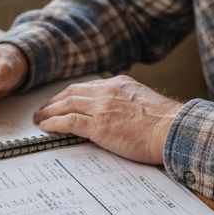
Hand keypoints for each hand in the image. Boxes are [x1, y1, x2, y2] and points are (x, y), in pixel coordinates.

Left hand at [33, 75, 181, 165]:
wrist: (174, 129)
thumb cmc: (165, 123)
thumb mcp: (143, 103)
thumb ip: (126, 103)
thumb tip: (117, 114)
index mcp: (119, 85)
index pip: (86, 87)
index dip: (69, 94)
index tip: (60, 101)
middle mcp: (108, 91)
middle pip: (72, 93)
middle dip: (54, 102)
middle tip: (43, 109)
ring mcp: (102, 108)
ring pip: (67, 105)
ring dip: (49, 112)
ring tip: (39, 119)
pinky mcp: (100, 126)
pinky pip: (69, 121)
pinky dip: (54, 123)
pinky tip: (45, 127)